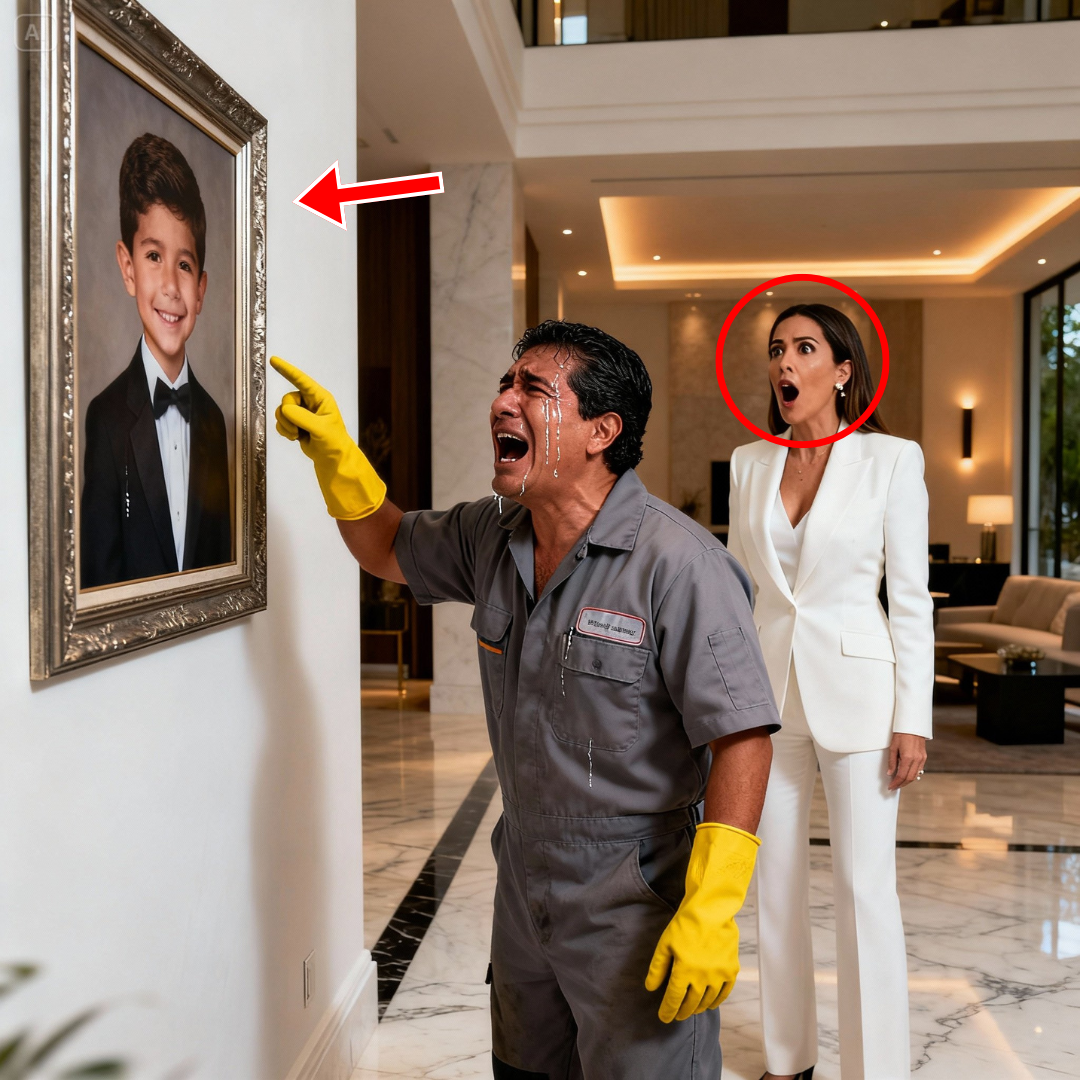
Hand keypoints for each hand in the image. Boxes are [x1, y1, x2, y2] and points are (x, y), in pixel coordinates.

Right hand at [271, 356, 386, 520]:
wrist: (331, 458)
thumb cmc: (333, 442)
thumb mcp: (321, 429)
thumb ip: (303, 418)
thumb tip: (285, 409)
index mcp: (320, 397)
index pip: (301, 380)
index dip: (287, 370)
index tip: (273, 360)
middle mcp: (309, 401)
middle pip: (286, 399)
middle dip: (289, 416)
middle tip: (299, 430)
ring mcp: (301, 411)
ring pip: (280, 411)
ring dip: (286, 425)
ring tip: (298, 435)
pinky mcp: (294, 422)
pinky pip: (279, 421)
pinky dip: (284, 431)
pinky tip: (295, 438)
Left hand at [644, 823, 758, 1022]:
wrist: (712, 909)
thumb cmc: (685, 924)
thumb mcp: (665, 944)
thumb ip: (657, 968)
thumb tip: (651, 988)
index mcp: (683, 971)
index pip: (673, 999)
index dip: (668, 1010)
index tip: (664, 1018)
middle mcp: (702, 978)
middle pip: (690, 1003)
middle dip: (682, 1012)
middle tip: (677, 1016)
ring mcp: (719, 975)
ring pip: (707, 1001)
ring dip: (698, 1008)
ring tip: (691, 1010)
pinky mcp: (731, 970)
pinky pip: (724, 993)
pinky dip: (717, 1001)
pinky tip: (710, 1003)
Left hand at [887, 732, 926, 789]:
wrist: (912, 725)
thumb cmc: (901, 734)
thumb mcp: (893, 747)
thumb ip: (892, 761)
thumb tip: (890, 773)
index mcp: (907, 757)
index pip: (901, 776)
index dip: (896, 783)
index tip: (891, 787)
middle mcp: (916, 760)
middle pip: (909, 778)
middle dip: (901, 784)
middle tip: (894, 787)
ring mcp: (921, 759)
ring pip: (915, 775)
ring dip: (907, 781)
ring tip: (899, 782)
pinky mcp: (924, 757)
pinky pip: (919, 769)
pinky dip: (912, 774)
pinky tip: (906, 775)